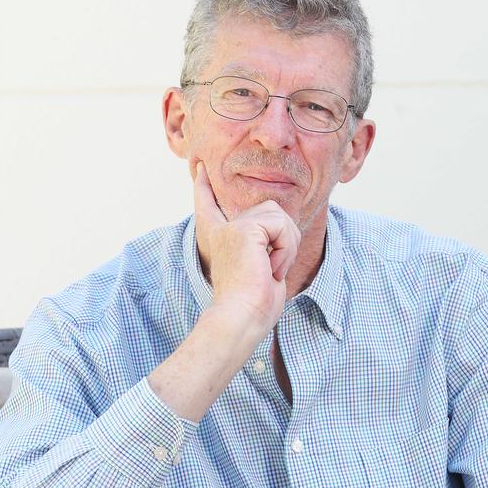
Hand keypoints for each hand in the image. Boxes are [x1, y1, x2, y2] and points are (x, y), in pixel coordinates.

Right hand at [194, 162, 300, 335]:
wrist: (241, 317)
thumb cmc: (253, 305)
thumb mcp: (259, 270)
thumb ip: (264, 247)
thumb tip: (281, 226)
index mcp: (220, 239)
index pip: (211, 206)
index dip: (205, 188)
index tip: (200, 170)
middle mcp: (222, 230)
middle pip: (271, 212)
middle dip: (285, 240)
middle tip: (272, 269)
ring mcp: (233, 227)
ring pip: (280, 217)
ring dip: (287, 247)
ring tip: (271, 269)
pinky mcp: (246, 229)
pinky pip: (283, 227)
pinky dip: (286, 250)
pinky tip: (271, 268)